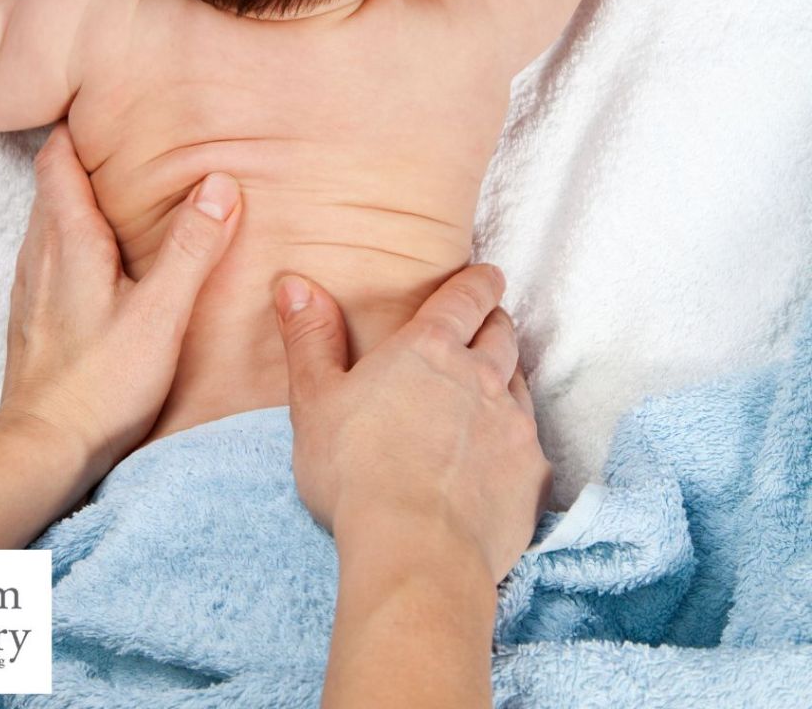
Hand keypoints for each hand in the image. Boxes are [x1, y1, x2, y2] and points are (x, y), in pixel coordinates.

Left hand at [0, 124, 241, 481]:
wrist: (42, 450)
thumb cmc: (102, 383)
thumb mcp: (161, 314)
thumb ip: (191, 249)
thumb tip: (220, 185)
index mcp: (68, 241)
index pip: (58, 160)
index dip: (77, 127)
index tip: (106, 102)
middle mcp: (39, 255)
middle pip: (53, 185)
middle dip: (84, 157)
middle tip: (127, 139)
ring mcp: (31, 287)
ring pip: (50, 221)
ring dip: (79, 198)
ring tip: (122, 191)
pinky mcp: (34, 315)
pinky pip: (50, 254)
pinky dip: (74, 237)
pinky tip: (104, 258)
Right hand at [277, 266, 551, 583]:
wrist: (415, 551)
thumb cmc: (355, 472)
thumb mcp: (315, 400)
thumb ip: (309, 339)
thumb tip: (295, 284)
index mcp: (429, 349)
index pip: (466, 297)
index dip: (479, 282)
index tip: (488, 275)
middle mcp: (481, 376)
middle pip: (502, 333)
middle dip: (495, 322)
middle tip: (486, 323)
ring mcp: (513, 424)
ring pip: (521, 380)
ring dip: (508, 373)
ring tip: (492, 382)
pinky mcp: (531, 472)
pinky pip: (531, 439)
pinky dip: (517, 432)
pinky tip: (500, 450)